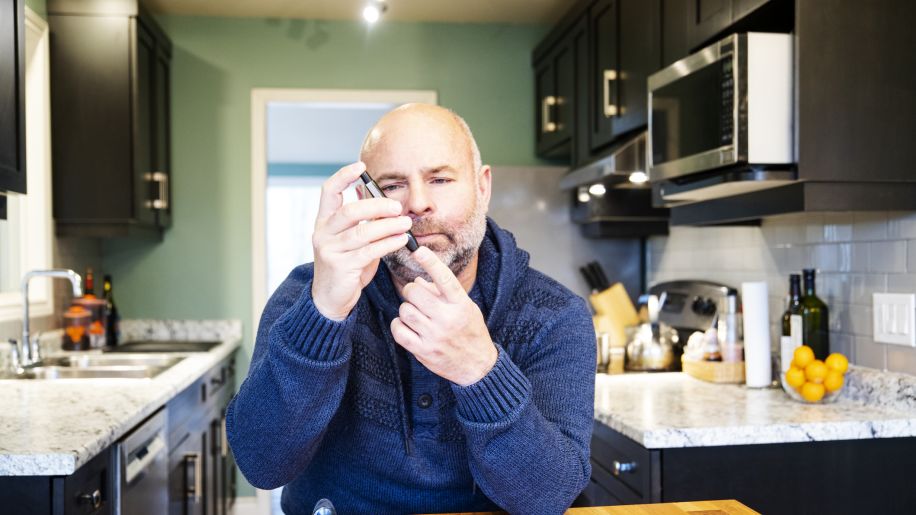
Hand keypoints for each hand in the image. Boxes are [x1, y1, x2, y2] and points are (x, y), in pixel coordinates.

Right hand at [311, 162, 412, 320]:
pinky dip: (388, 243)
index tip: (361, 166)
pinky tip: (401, 239)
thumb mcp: (351, 239)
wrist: (331, 298)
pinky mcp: (341, 267)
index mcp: (324, 221)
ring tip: (407, 223)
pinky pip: (369, 251)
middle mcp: (323, 233)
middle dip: (376, 206)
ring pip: (362, 232)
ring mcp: (330, 251)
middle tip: (398, 207)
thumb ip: (362, 221)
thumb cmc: (346, 264)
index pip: (328, 191)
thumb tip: (381, 199)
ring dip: (388, 226)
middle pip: (349, 211)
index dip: (343, 176)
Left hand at [390, 246, 497, 385]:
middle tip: (415, 295)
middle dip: (411, 290)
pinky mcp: (423, 350)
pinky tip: (406, 326)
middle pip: (415, 292)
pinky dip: (398, 325)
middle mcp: (448, 318)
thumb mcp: (465, 307)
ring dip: (406, 309)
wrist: (477, 366)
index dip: (430, 262)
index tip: (418, 250)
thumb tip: (419, 280)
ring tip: (415, 313)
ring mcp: (434, 336)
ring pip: (405, 310)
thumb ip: (443, 293)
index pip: (444, 278)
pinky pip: (399, 330)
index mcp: (461, 304)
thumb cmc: (471, 332)